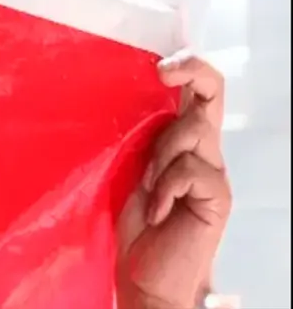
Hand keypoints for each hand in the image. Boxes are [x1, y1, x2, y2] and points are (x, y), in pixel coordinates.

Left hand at [116, 53, 231, 308]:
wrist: (142, 274)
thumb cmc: (134, 223)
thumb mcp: (128, 168)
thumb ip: (137, 138)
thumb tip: (120, 96)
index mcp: (180, 139)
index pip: (198, 91)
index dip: (189, 67)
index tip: (160, 64)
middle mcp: (203, 150)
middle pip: (211, 96)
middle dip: (193, 71)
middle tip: (164, 69)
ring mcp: (213, 172)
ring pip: (192, 131)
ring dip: (160, 153)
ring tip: (147, 186)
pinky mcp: (218, 197)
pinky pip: (191, 171)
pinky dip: (165, 188)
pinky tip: (156, 211)